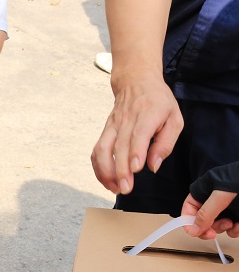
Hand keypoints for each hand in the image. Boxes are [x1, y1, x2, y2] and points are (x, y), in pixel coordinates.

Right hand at [92, 70, 181, 194]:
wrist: (135, 82)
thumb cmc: (158, 102)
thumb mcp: (174, 118)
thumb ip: (166, 143)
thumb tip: (153, 166)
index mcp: (148, 114)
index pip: (138, 135)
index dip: (135, 152)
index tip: (135, 169)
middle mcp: (126, 120)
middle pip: (119, 146)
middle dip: (120, 170)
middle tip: (125, 189)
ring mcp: (112, 126)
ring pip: (102, 149)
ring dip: (105, 171)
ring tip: (114, 188)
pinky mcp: (105, 131)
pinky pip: (97, 150)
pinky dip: (98, 167)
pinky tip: (106, 180)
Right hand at [182, 191, 238, 238]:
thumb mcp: (221, 195)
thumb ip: (206, 213)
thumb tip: (193, 229)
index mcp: (204, 191)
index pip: (189, 208)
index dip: (189, 221)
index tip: (195, 232)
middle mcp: (214, 201)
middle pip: (202, 220)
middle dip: (207, 228)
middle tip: (212, 233)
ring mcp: (226, 209)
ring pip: (217, 226)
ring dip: (222, 229)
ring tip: (231, 224)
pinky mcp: (238, 215)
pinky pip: (231, 228)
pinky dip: (235, 230)